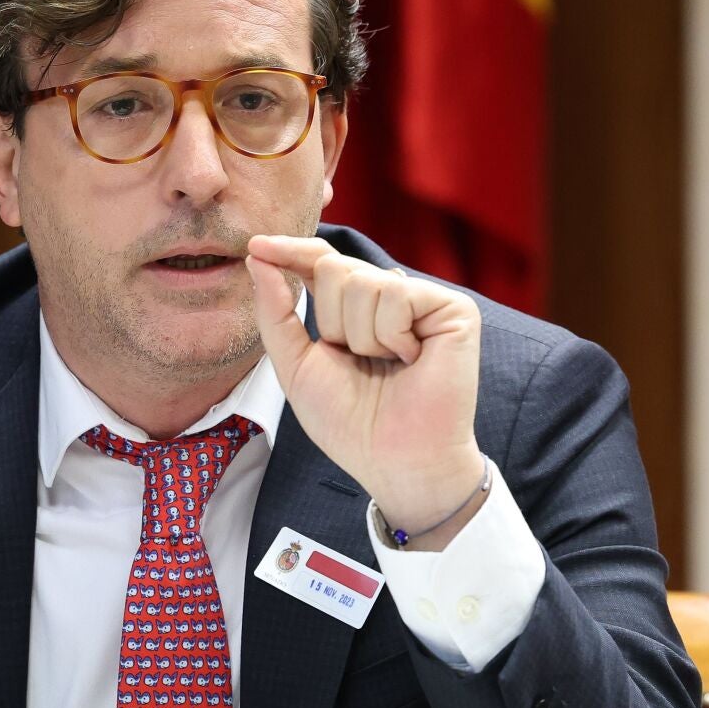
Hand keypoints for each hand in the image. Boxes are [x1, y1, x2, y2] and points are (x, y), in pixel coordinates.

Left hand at [245, 235, 484, 544]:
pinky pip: (396, 293)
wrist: (395, 461)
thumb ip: (275, 312)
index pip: (319, 263)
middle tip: (359, 361)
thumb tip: (257, 256)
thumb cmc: (349, 423)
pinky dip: (391, 335)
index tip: (255, 246)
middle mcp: (389, 297)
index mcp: (353, 309)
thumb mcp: (295, 365)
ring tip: (387, 365)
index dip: (290, 251)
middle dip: (331, 322)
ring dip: (361, 336)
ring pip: (362, 281)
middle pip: (333, 268)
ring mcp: (423, 300)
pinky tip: (411, 360)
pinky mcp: (453, 308)